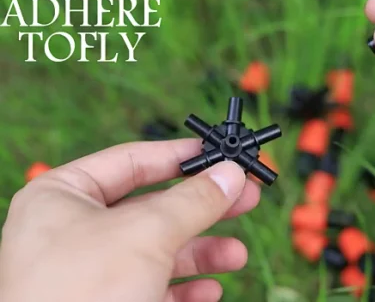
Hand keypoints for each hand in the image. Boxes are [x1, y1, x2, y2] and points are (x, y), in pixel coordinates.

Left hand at [0, 139, 260, 301]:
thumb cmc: (80, 294)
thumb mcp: (146, 233)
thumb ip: (193, 200)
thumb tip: (230, 173)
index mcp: (63, 197)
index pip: (130, 161)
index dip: (178, 156)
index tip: (216, 154)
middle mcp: (74, 231)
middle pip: (153, 207)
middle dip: (203, 207)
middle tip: (244, 196)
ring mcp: (91, 270)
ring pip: (159, 250)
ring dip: (202, 253)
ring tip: (236, 255)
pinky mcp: (108, 301)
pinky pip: (154, 286)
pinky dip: (186, 288)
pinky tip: (209, 290)